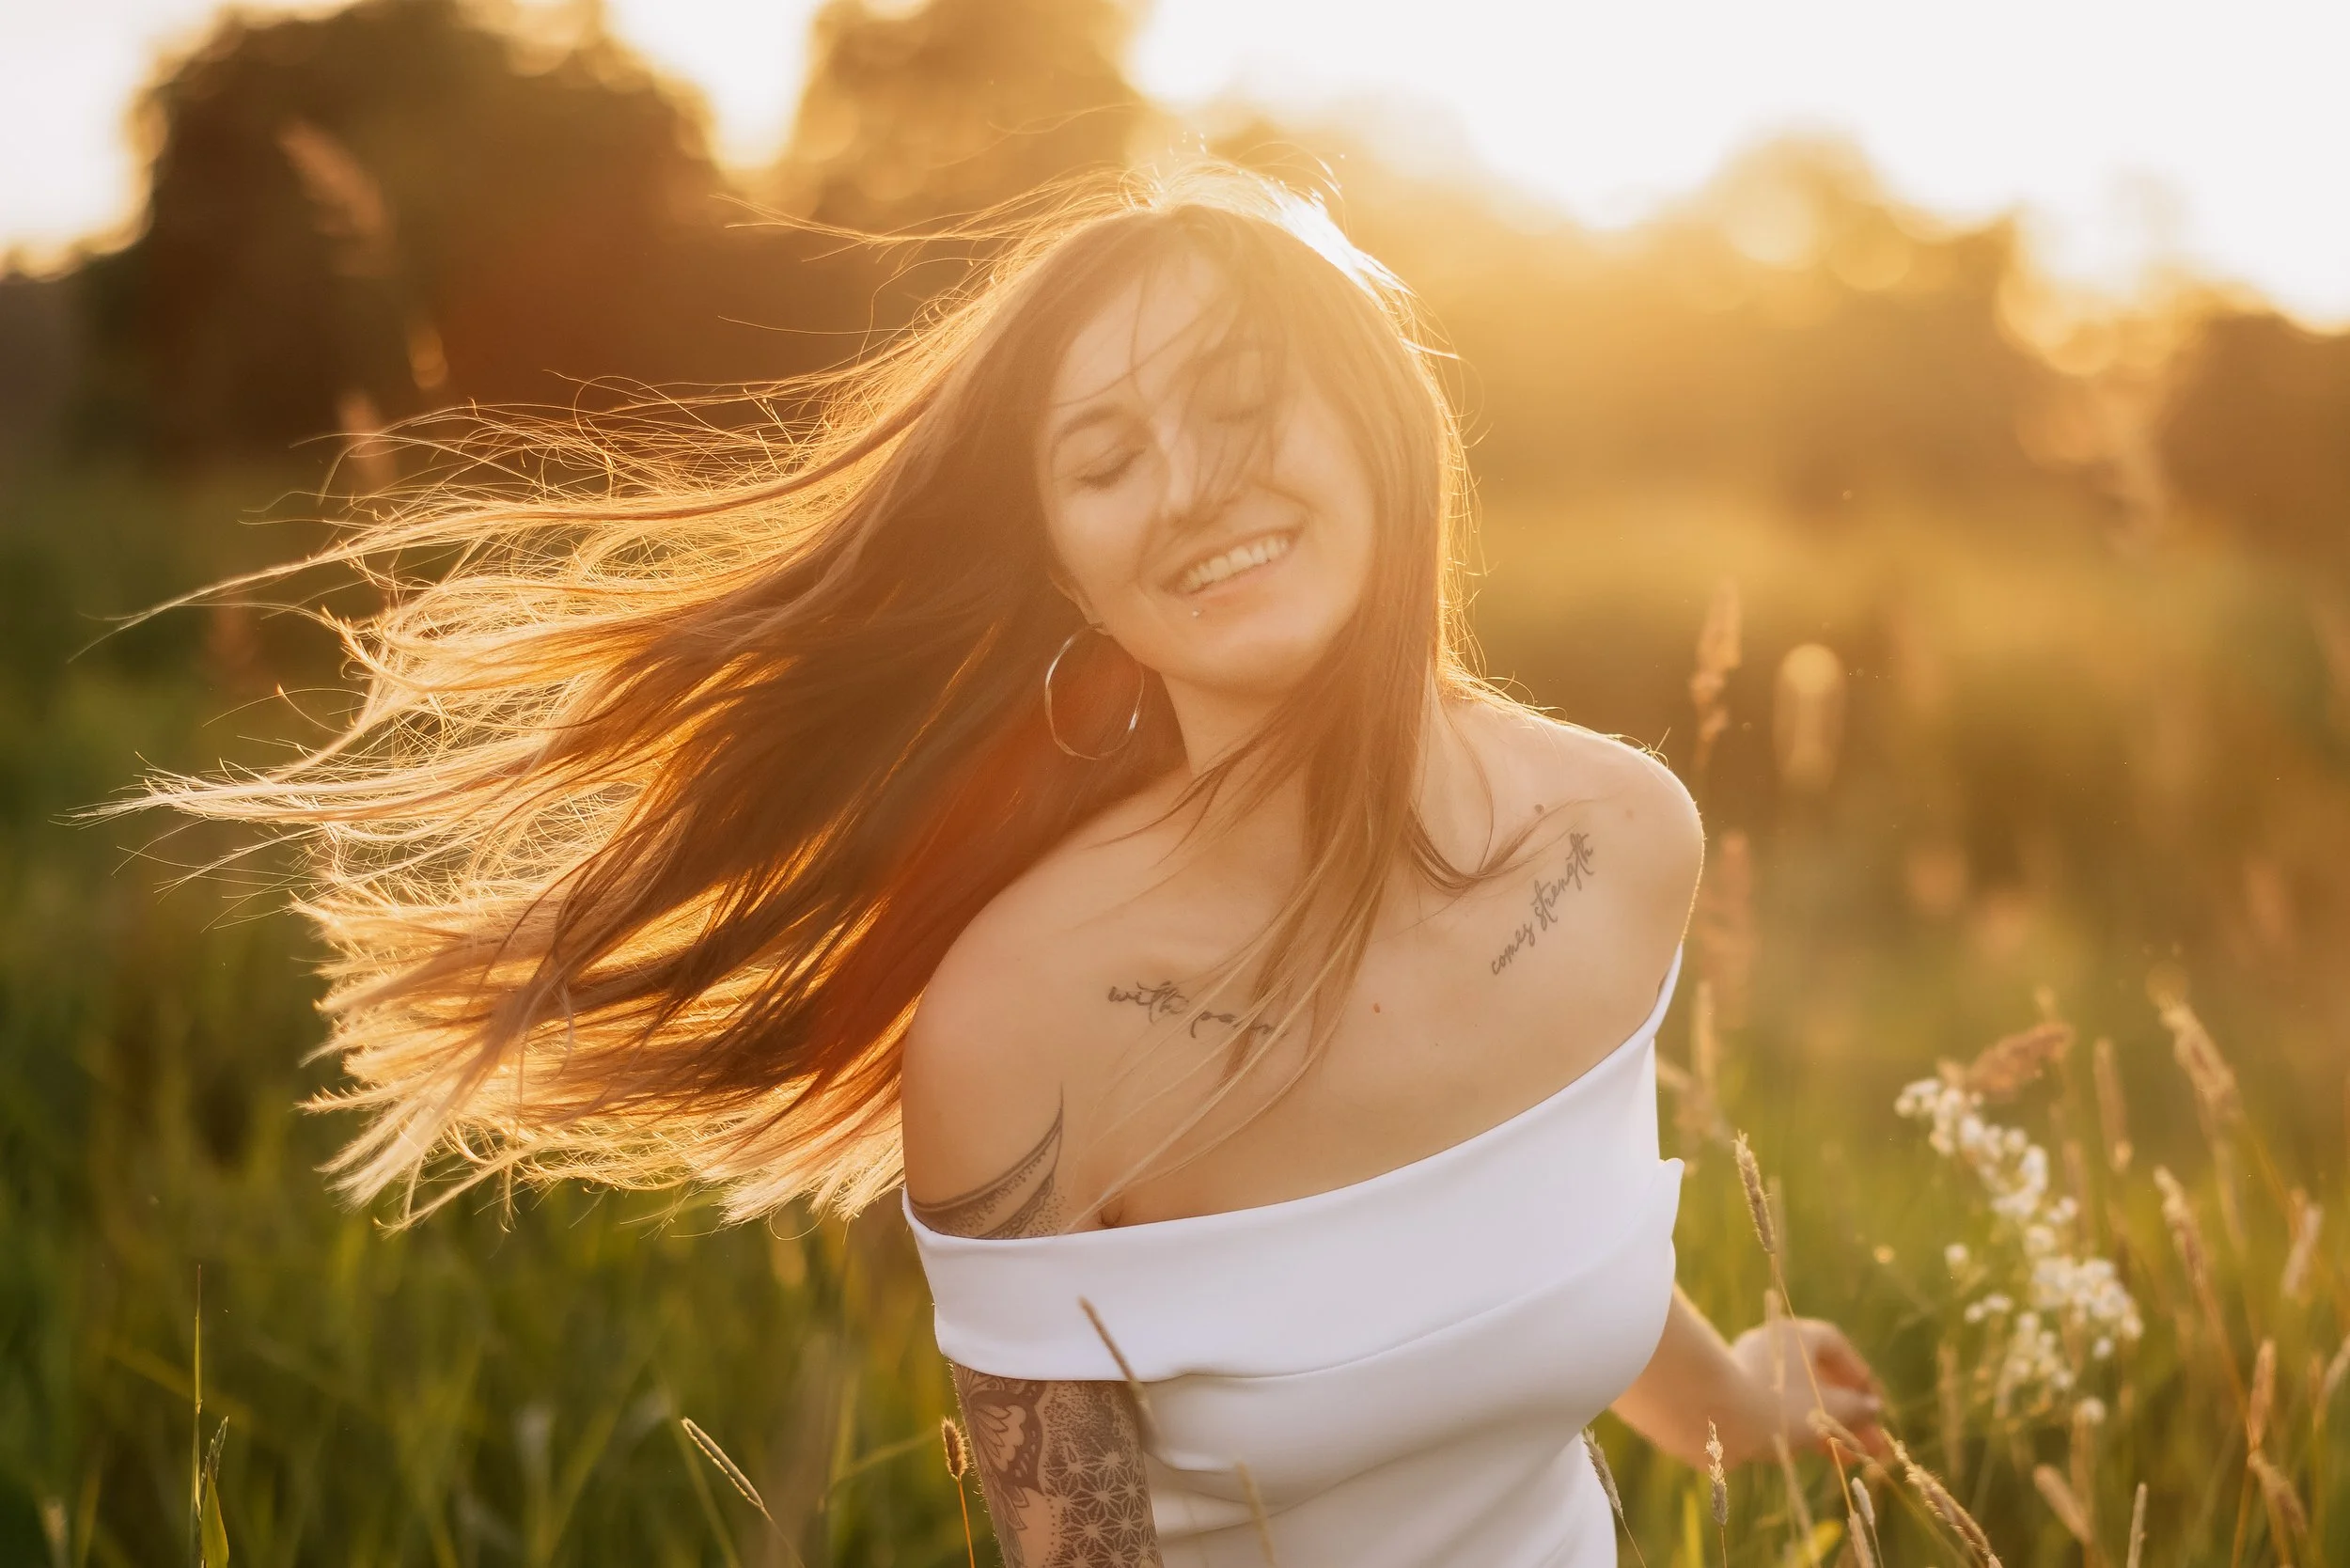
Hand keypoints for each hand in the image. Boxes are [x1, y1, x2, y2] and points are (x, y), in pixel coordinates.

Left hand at [1721, 1315, 1887, 1467]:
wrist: (1710, 1418)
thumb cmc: (1778, 1406)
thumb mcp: (1828, 1410)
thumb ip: (1856, 1408)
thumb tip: (1872, 1407)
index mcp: (1794, 1334)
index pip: (1835, 1346)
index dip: (1859, 1376)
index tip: (1875, 1404)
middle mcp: (1772, 1345)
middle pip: (1818, 1377)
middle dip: (1847, 1414)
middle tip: (1869, 1447)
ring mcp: (1750, 1370)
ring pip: (1796, 1398)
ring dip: (1825, 1427)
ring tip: (1846, 1460)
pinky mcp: (1733, 1395)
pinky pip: (1773, 1409)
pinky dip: (1795, 1429)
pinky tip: (1809, 1454)